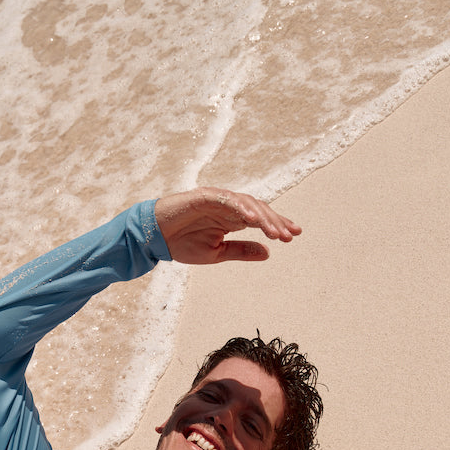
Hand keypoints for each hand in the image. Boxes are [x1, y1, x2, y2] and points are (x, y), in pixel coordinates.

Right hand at [154, 187, 300, 264]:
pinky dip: (241, 208)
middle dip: (275, 222)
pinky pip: (227, 200)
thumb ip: (241, 250)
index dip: (277, 225)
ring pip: (247, 204)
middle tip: (289, 235)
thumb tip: (268, 253)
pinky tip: (253, 220)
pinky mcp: (205, 196)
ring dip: (262, 217)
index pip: (260, 220)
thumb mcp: (216, 253)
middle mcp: (228, 207)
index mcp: (231, 219)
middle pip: (259, 210)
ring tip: (275, 231)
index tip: (294, 235)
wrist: (155, 238)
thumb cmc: (182, 244)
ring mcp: (218, 199)